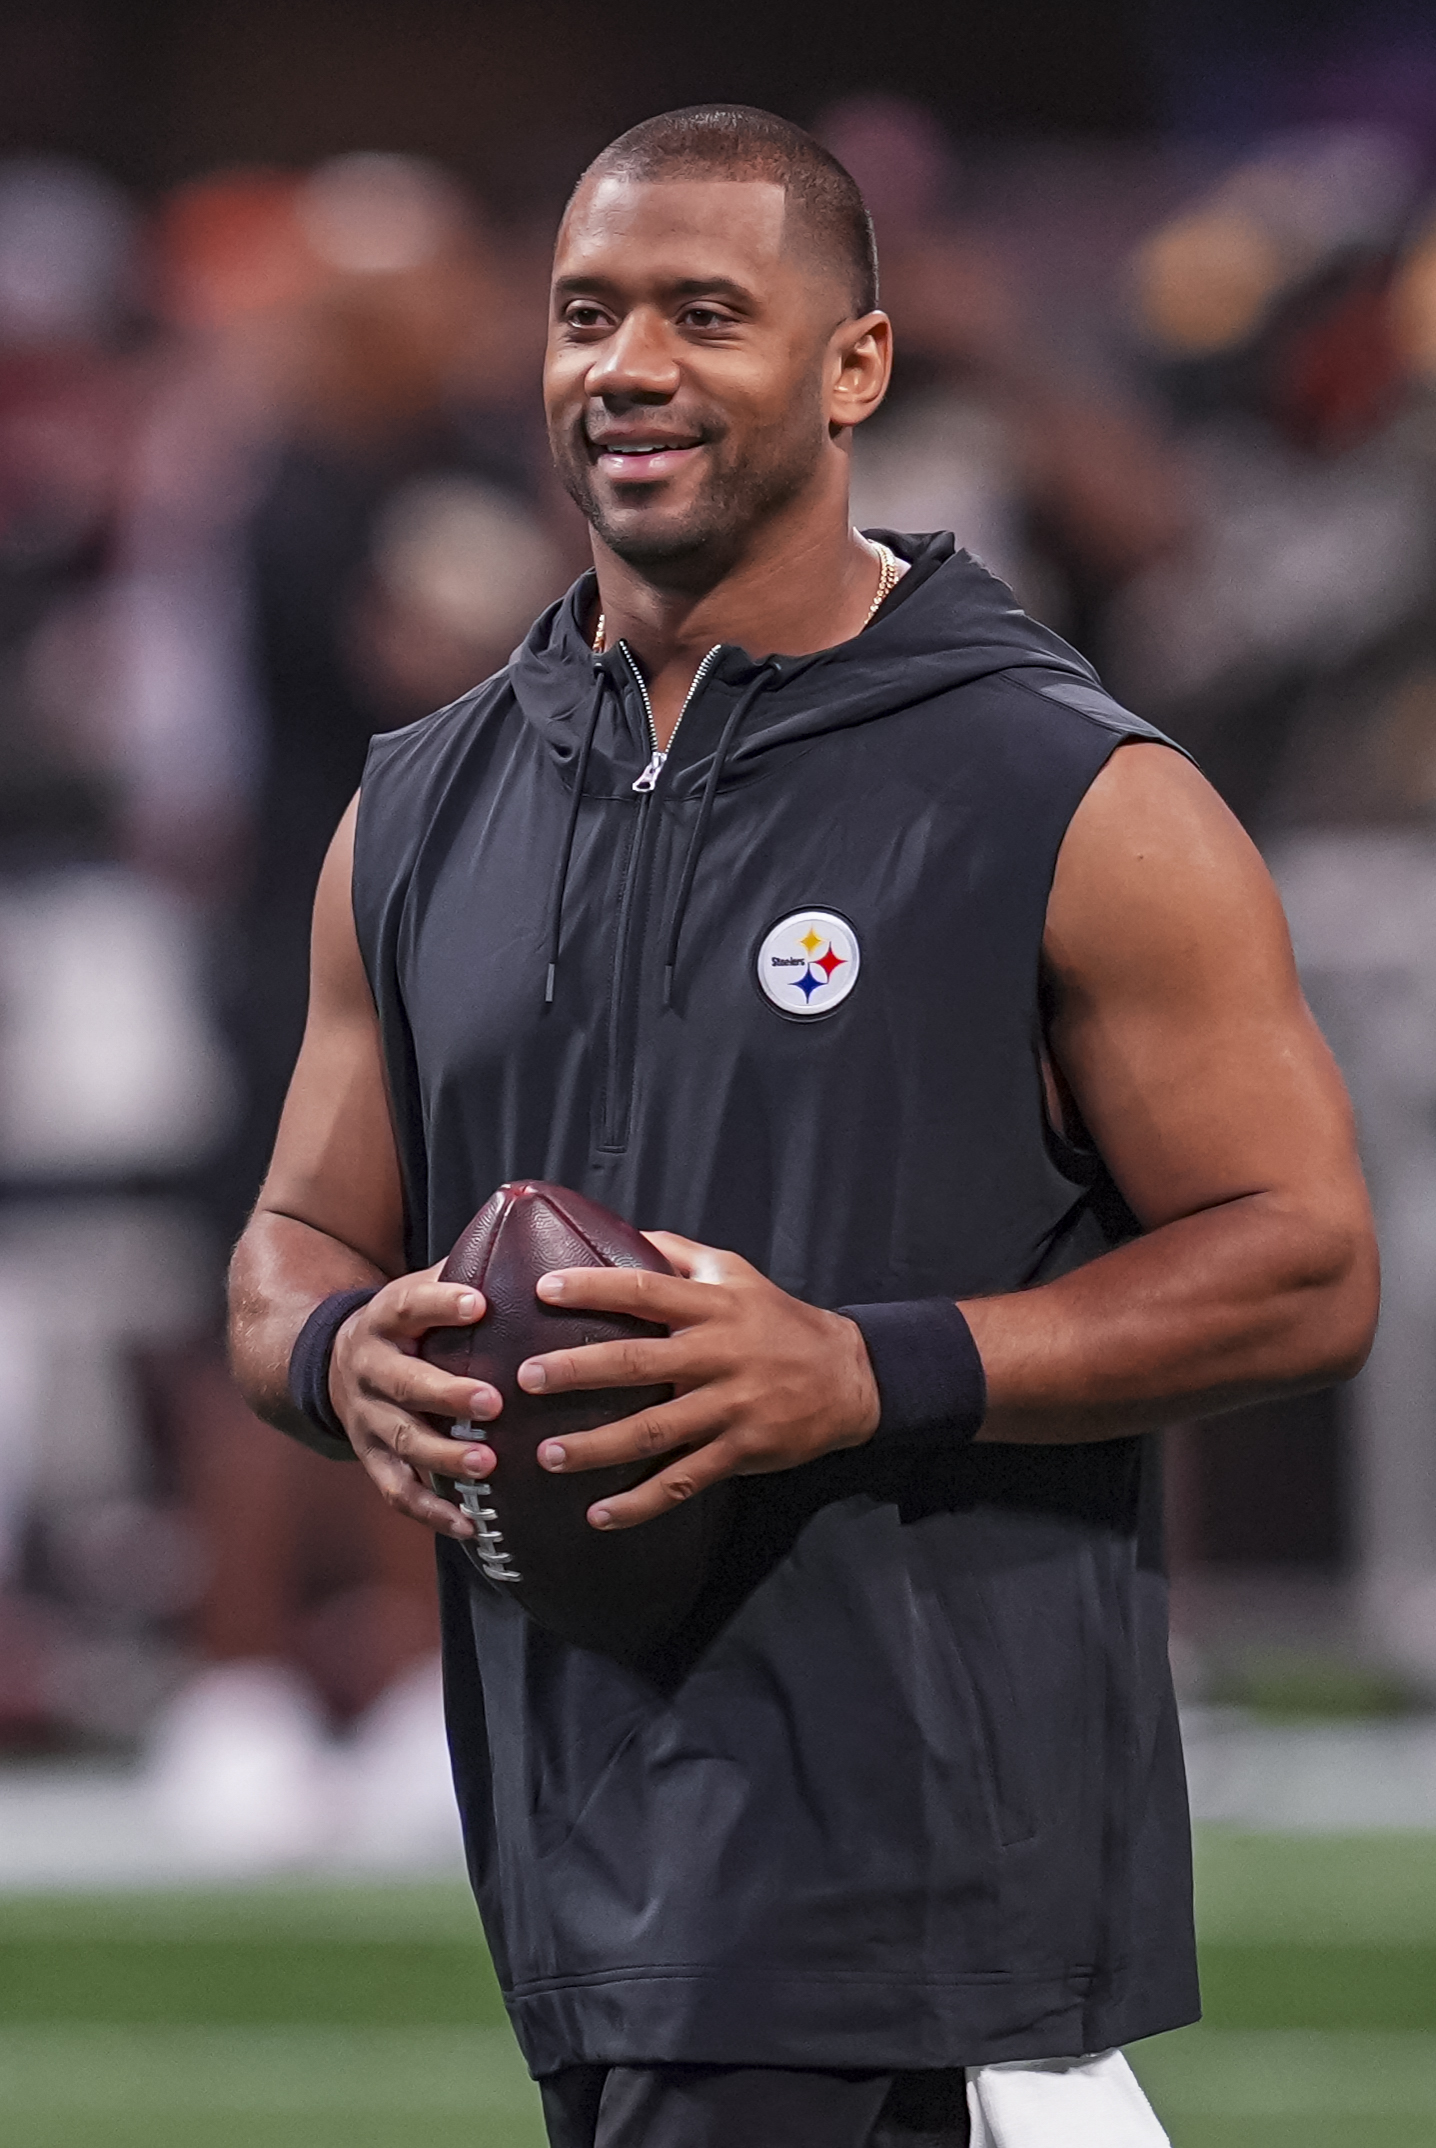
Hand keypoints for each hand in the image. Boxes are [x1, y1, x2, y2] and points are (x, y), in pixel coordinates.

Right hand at [327, 1266, 502, 1537]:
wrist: (333, 1363)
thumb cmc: (408, 1323)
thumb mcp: (419, 1288)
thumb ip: (465, 1269)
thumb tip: (527, 1224)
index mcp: (384, 1318)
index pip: (410, 1306)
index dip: (441, 1304)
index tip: (480, 1303)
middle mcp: (370, 1368)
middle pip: (404, 1383)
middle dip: (447, 1394)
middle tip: (493, 1402)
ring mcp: (368, 1418)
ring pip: (402, 1441)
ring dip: (444, 1456)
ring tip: (487, 1464)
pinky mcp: (371, 1458)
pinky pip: (398, 1491)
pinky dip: (432, 1511)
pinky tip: (470, 1526)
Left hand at [514, 1233, 880, 1529]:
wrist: (849, 1376)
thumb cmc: (779, 1320)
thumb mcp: (736, 1273)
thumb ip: (679, 1255)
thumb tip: (625, 1233)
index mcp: (712, 1307)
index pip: (645, 1290)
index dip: (595, 1287)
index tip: (545, 1289)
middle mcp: (717, 1355)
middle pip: (639, 1362)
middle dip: (579, 1370)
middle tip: (527, 1378)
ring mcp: (729, 1407)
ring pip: (654, 1430)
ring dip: (597, 1446)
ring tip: (547, 1455)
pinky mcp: (740, 1451)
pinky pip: (684, 1480)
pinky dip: (641, 1502)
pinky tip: (599, 1514)